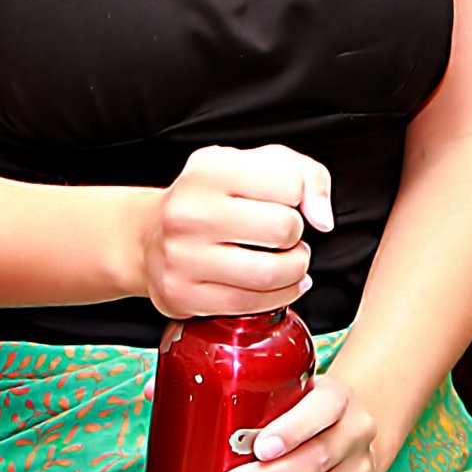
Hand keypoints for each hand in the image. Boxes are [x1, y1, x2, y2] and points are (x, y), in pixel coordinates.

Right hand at [136, 144, 333, 320]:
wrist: (148, 236)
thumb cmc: (212, 198)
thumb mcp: (255, 166)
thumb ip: (305, 176)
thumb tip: (322, 219)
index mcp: (209, 171)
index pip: (289, 183)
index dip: (300, 195)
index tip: (287, 202)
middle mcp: (189, 212)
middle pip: (284, 229)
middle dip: (297, 235)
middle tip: (288, 236)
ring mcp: (182, 258)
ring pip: (271, 272)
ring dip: (295, 269)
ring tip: (289, 260)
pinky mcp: (183, 296)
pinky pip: (251, 304)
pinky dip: (279, 296)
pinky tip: (280, 285)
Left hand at [214, 371, 381, 471]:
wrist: (350, 431)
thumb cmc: (305, 411)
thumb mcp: (292, 394)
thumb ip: (263, 409)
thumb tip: (211, 440)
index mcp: (339, 398)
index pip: (322, 409)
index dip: (292, 431)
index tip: (260, 447)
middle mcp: (356, 435)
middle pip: (316, 461)